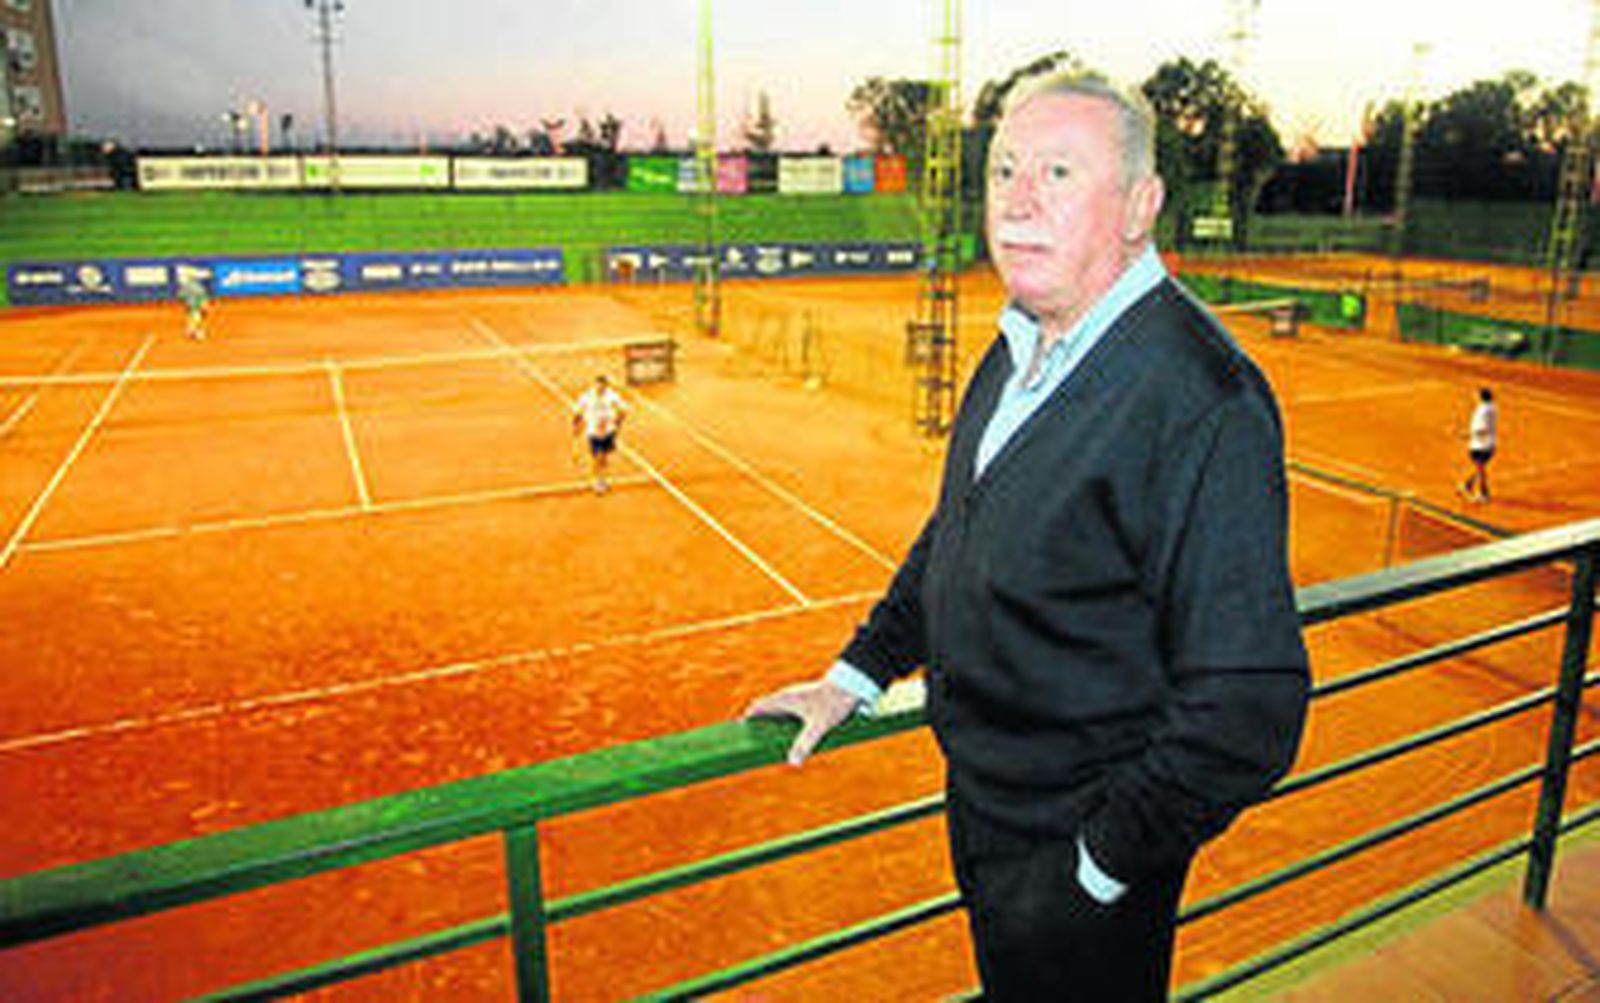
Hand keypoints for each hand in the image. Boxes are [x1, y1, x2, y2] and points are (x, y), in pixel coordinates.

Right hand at [743, 680, 860, 765]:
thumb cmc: (834, 702)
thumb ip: (805, 743)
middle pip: (765, 712)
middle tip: (754, 746)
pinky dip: (785, 726)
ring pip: (777, 714)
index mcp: (783, 699)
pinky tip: (791, 739)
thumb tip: (792, 762)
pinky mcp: (806, 702)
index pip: (756, 708)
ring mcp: (796, 699)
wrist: (852, 684)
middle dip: (759, 728)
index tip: (738, 736)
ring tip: (771, 746)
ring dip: (773, 727)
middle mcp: (787, 697)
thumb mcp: (819, 726)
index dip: (746, 721)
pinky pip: (789, 715)